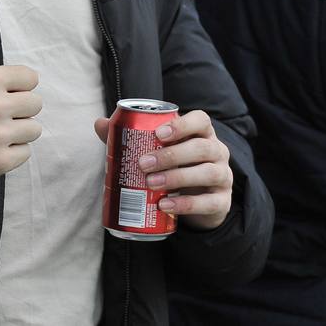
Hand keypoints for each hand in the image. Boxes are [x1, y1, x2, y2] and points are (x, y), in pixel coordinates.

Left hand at [94, 109, 232, 229]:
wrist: (198, 201)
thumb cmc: (175, 166)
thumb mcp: (158, 150)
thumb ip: (131, 136)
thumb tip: (101, 124)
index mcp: (202, 134)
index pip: (201, 120)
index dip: (182, 125)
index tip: (158, 133)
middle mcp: (218, 151)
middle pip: (201, 148)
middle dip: (171, 155)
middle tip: (143, 163)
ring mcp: (224, 177)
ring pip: (208, 173)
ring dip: (177, 178)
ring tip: (151, 184)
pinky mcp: (222, 202)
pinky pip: (208, 202)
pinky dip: (186, 204)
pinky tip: (165, 205)